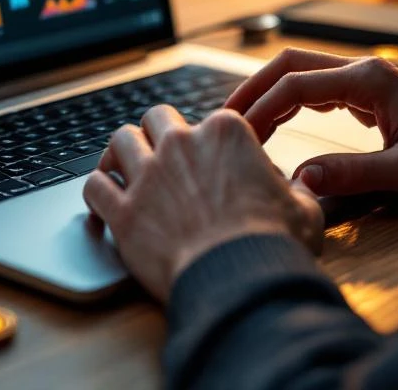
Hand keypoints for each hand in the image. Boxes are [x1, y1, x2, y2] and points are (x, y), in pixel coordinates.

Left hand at [83, 106, 322, 301]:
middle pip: (155, 118)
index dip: (207, 141)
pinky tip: (102, 202)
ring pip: (119, 141)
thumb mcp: (303, 209)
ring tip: (121, 166)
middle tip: (158, 152)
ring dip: (120, 153)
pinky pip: (94, 187)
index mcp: (225, 133)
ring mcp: (148, 176)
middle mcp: (181, 145)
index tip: (207, 160)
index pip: (209, 120)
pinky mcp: (123, 212)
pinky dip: (96, 192)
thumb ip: (292, 189)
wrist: (241, 280)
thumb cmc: (274, 243)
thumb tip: (292, 186)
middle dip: (156, 132)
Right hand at [225, 49, 397, 198]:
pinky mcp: (365, 90)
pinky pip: (313, 85)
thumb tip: (300, 179)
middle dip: (252, 89)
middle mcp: (361, 69)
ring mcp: (362, 76)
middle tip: (224, 119)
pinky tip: (274, 121)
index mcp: (368, 79)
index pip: (296, 84)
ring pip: (298, 71)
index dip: (261, 108)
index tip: (237, 133)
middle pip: (288, 64)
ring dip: (267, 93)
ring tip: (240, 122)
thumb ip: (352, 174)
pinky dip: (286, 99)